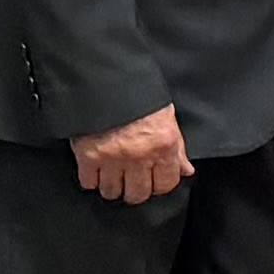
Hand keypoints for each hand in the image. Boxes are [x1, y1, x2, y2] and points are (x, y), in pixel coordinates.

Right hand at [70, 104, 191, 204]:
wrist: (107, 78)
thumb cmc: (139, 95)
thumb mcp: (166, 117)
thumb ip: (177, 148)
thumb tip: (185, 170)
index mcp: (163, 145)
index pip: (166, 184)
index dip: (159, 186)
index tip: (152, 182)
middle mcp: (140, 156)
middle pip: (137, 194)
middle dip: (134, 190)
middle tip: (130, 180)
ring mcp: (113, 158)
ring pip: (112, 192)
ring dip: (111, 186)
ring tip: (111, 175)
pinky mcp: (88, 156)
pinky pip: (88, 182)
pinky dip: (90, 178)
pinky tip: (94, 169)